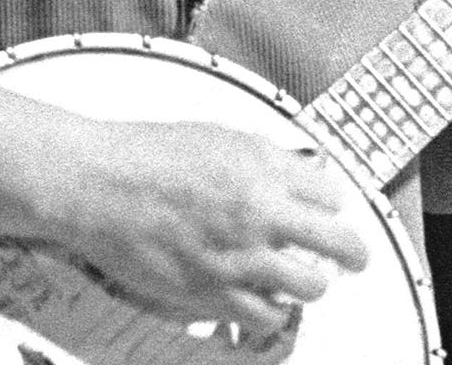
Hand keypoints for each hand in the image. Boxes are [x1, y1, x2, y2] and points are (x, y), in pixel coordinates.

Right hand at [53, 118, 369, 339]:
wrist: (98, 184)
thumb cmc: (148, 154)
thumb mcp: (219, 136)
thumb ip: (265, 156)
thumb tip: (301, 171)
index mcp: (263, 168)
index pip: (332, 194)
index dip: (333, 205)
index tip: (329, 212)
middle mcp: (259, 213)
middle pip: (340, 244)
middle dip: (353, 253)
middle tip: (353, 259)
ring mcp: (238, 257)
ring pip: (311, 287)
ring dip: (313, 283)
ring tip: (304, 280)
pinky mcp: (212, 292)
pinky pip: (266, 316)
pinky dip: (272, 310)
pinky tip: (264, 298)